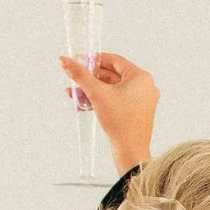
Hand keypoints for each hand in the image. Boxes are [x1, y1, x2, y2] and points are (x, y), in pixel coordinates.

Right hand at [59, 52, 160, 171]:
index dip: (94, 59)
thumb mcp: (96, 93)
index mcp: (141, 77)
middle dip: (91, 78)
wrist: (130, 150)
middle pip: (112, 75)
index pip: (114, 60)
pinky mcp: (136, 112)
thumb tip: (65, 60)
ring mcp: (142, 100)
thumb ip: (80, 75)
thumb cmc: (120, 122)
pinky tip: (84, 103)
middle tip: (75, 77)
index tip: (79, 60)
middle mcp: (145, 87)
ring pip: (112, 88)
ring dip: (93, 90)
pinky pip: (116, 99)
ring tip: (75, 93)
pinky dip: (101, 99)